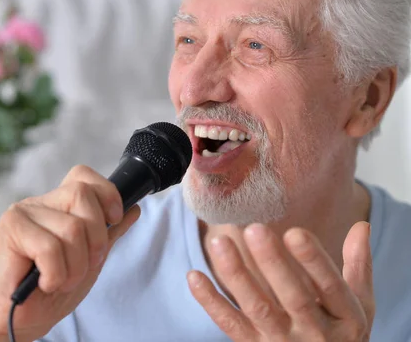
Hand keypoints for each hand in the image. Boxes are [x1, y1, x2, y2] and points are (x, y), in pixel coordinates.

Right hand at [0, 165, 139, 341]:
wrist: (21, 318)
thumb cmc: (52, 289)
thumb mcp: (90, 259)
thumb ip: (109, 233)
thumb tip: (133, 208)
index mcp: (58, 205)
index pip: (83, 175)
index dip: (105, 192)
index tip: (114, 219)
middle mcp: (39, 203)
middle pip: (82, 195)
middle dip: (95, 237)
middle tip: (84, 264)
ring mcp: (22, 213)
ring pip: (72, 227)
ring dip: (75, 266)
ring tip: (62, 280)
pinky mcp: (9, 229)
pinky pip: (50, 248)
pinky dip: (56, 274)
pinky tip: (46, 283)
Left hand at [188, 222, 373, 341]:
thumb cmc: (341, 334)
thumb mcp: (358, 306)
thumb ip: (358, 266)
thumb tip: (360, 224)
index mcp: (345, 318)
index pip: (331, 287)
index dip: (314, 260)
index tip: (294, 232)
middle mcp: (314, 333)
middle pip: (293, 297)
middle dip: (273, 263)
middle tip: (254, 229)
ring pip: (258, 309)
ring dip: (236, 276)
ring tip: (218, 243)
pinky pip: (230, 325)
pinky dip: (210, 302)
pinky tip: (194, 276)